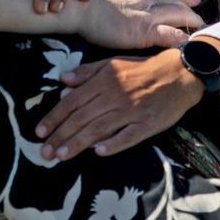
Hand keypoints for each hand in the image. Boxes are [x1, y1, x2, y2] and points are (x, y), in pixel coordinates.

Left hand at [35, 49, 202, 160]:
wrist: (180, 72)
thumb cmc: (143, 69)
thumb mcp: (112, 63)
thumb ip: (87, 72)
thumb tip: (62, 80)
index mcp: (103, 81)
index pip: (72, 102)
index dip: (54, 117)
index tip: (39, 132)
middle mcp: (114, 96)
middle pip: (81, 118)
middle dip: (60, 136)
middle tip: (44, 152)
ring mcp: (131, 111)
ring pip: (99, 129)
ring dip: (78, 143)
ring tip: (61, 156)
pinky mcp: (148, 123)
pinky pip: (129, 136)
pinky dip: (114, 143)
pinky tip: (99, 152)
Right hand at [70, 0, 203, 52]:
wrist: (76, 5)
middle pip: (175, 0)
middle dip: (190, 6)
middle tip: (200, 13)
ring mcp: (145, 14)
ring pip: (178, 14)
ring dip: (191, 21)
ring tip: (200, 28)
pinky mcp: (143, 31)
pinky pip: (169, 35)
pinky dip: (181, 38)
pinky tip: (189, 43)